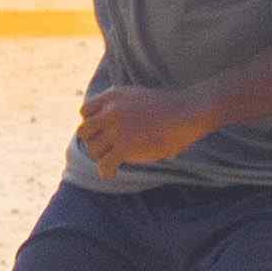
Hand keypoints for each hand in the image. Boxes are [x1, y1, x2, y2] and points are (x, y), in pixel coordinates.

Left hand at [78, 84, 209, 169]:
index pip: (85, 112)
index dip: (91, 124)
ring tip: (113, 160)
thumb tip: (111, 119)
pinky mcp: (125, 147)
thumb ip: (120, 105)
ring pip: (93, 149)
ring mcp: (117, 129)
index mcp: (113, 97)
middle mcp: (111, 112)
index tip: (102, 132)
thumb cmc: (169, 107)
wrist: (187, 113)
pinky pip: (104, 164)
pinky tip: (112, 173)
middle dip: (93, 140)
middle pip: (84, 132)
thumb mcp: (138, 96)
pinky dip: (106, 171)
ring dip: (101, 157)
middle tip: (106, 147)